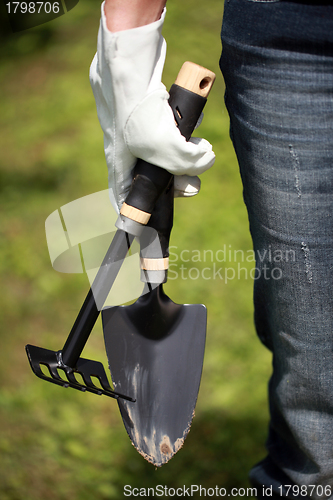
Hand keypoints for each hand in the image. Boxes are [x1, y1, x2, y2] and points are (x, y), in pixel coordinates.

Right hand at [89, 3, 214, 211]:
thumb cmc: (138, 112)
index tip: (153, 229)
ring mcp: (141, 130)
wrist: (129, 63)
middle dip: (180, 181)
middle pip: (157, 178)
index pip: (126, 200)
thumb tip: (206, 160)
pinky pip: (176, 130)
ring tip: (199, 145)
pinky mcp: (155, 113)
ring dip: (188, 151)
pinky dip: (188, 129)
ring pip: (171, 153)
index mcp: (122, 165)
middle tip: (192, 185)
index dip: (140, 216)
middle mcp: (129, 150)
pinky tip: (195, 123)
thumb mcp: (165, 148)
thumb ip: (187, 163)